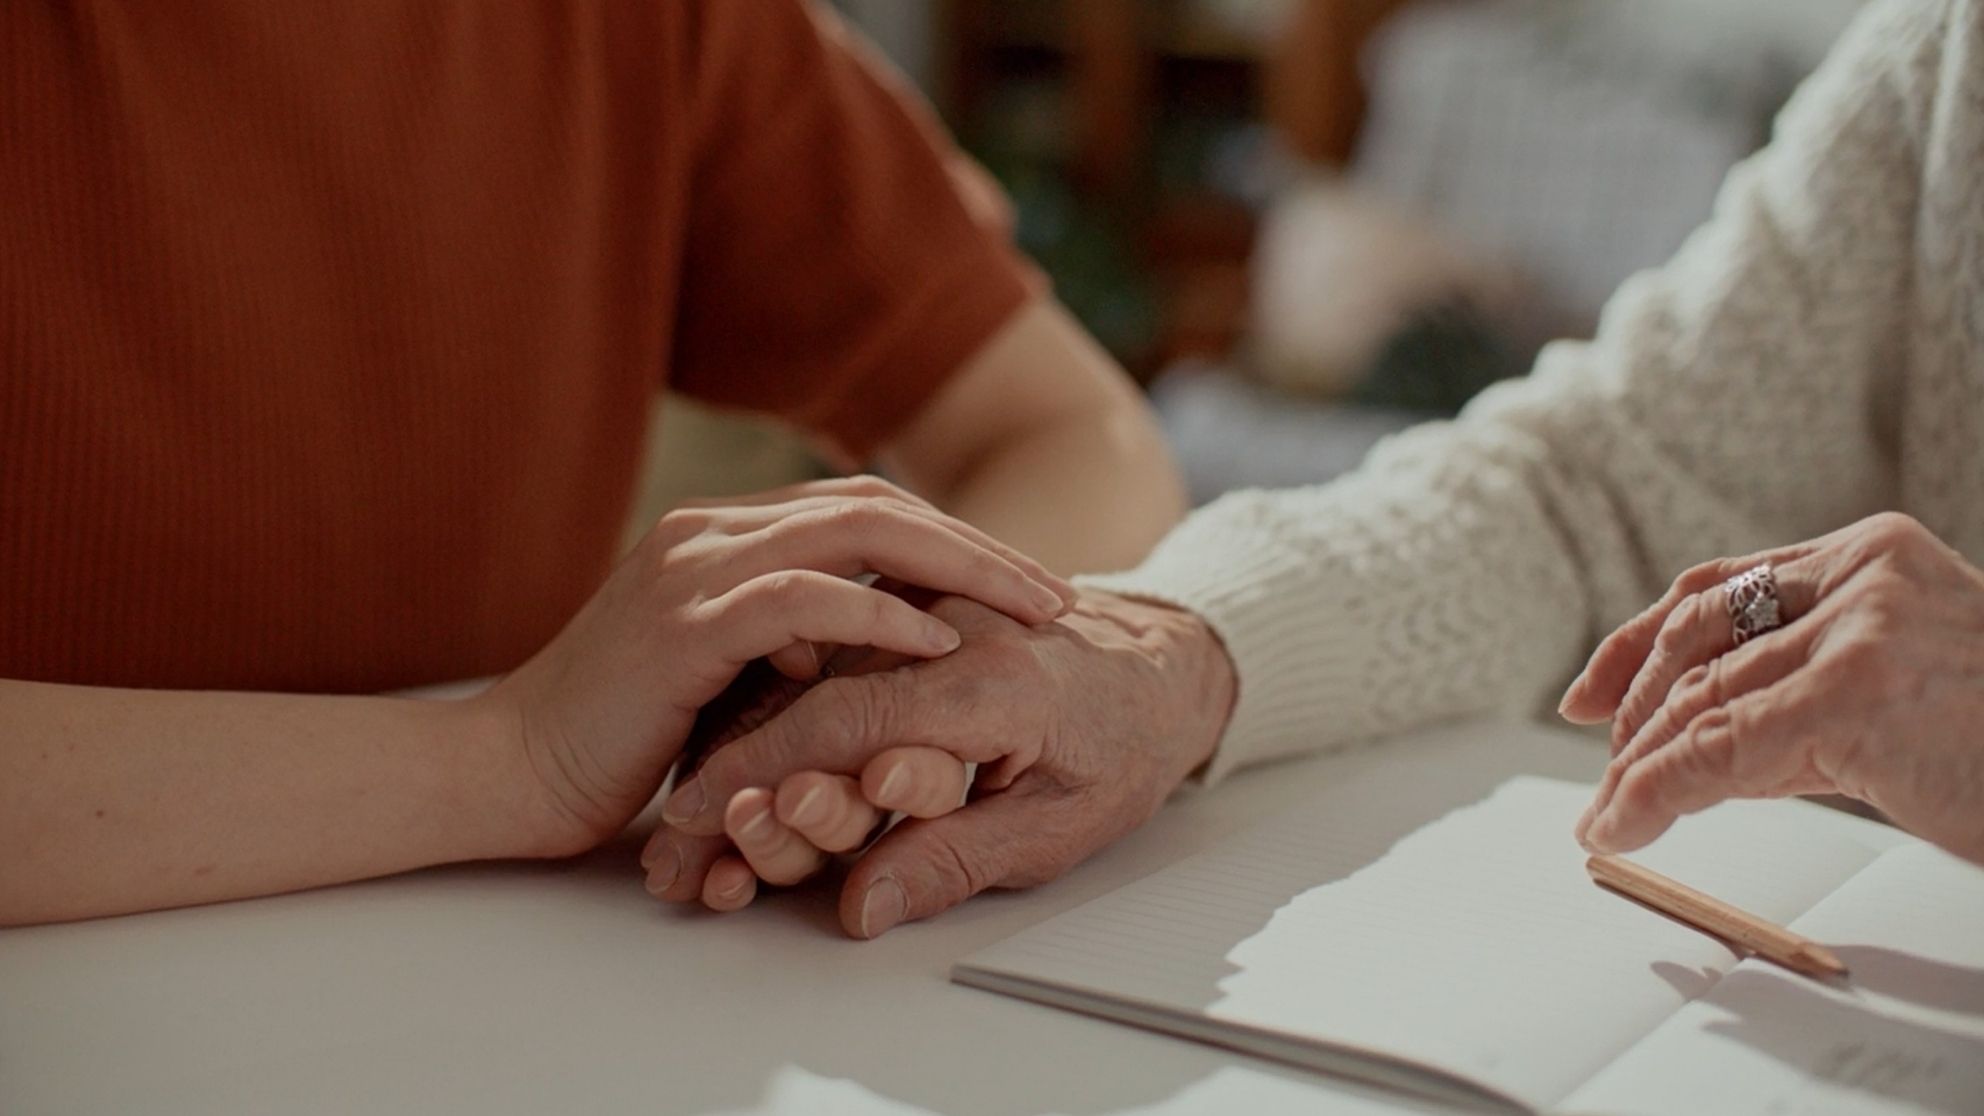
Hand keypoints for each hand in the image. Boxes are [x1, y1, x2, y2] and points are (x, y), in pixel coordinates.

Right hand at [480, 477, 1073, 855]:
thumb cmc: (616, 739)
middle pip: (877, 505)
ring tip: (1030, 614)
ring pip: (855, 532)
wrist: (506, 772)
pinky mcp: (682, 622)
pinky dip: (879, 617)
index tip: (1024, 588)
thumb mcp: (716, 675)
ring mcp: (694, 567)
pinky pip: (803, 598)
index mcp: (723, 536)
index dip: (952, 542)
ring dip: (957, 571)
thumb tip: (857, 640)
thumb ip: (779, 641)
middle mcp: (712, 532)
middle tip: (1058, 595)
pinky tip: (937, 646)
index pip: (863, 509)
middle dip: (979, 548)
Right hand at [652, 590, 1235, 936]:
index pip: (843, 724)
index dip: (761, 776)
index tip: (702, 821)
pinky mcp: (925, 603)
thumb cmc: (1126, 746)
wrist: (1176, 667)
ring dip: (755, 726)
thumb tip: (860, 904)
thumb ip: (954, 857)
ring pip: (813, 660)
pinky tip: (761, 740)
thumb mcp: (1058, 828)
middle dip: (739, 759)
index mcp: (989, 682)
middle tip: (685, 821)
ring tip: (709, 789)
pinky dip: (787, 692)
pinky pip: (837, 636)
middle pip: (813, 690)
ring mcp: (936, 605)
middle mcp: (952, 626)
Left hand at [1560, 513, 1983, 864]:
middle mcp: (1862, 574)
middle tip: (1604, 780)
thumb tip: (1702, 746)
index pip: (1717, 587)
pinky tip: (1621, 826)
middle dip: (1634, 718)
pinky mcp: (1852, 693)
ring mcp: (1859, 628)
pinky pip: (1715, 749)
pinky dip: (1651, 794)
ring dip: (1639, 768)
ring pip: (1701, 699)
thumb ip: (1804, 699)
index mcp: (1871, 554)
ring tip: (1609, 817)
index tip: (1588, 694)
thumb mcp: (1897, 696)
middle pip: (1696, 643)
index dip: (1639, 642)